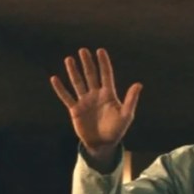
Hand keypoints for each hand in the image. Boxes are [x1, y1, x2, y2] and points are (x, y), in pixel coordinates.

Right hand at [50, 48, 142, 165]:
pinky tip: (54, 78)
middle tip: (83, 50)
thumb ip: (131, 100)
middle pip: (91, 75)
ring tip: (69, 59)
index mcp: (108, 95)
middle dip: (87, 63)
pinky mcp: (75, 110)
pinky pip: (66, 97)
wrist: (103, 144)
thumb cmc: (117, 129)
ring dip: (73, 72)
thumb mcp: (126, 115)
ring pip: (78, 83)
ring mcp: (85, 101)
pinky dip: (60, 89)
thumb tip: (138, 84)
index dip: (104, 63)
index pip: (106, 75)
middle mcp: (96, 95)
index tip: (100, 51)